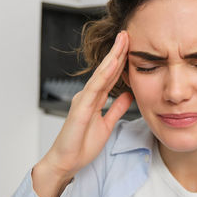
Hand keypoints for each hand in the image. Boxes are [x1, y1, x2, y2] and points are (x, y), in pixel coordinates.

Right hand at [33, 31, 132, 196]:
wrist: (65, 162)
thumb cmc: (80, 145)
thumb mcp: (106, 124)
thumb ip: (116, 109)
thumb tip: (128, 95)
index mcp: (94, 99)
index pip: (111, 76)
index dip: (121, 61)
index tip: (132, 46)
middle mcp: (88, 96)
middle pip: (106, 70)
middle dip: (117, 52)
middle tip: (128, 34)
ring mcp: (83, 100)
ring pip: (101, 74)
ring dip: (112, 56)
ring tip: (123, 40)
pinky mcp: (81, 108)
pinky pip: (95, 88)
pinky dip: (104, 74)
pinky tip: (113, 62)